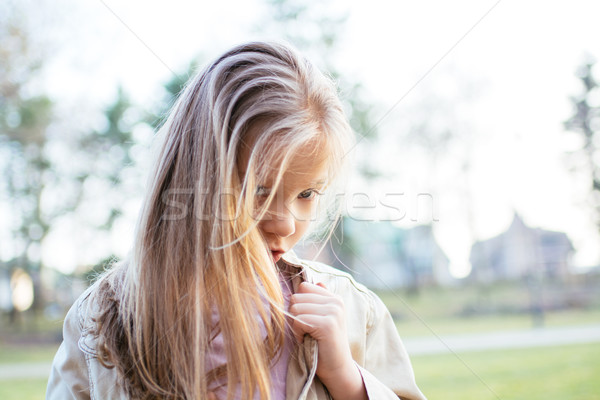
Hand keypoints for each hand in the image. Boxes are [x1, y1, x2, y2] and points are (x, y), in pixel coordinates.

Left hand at [289, 282, 366, 399]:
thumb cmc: (323, 345)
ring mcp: (333, 312)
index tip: (307, 321)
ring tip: (307, 335)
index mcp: (334, 298)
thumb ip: (318, 300)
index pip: (303, 287)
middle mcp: (336, 301)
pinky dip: (297, 333)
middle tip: (306, 331)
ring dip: (296, 325)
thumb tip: (315, 282)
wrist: (337, 369)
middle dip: (295, 315)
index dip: (299, 304)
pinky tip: (307, 340)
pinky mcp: (327, 324)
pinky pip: (298, 320)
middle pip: (296, 297)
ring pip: (295, 308)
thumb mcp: (322, 318)